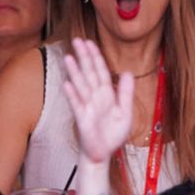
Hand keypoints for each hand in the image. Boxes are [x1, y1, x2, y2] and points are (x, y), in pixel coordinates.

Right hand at [62, 38, 133, 163]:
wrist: (103, 154)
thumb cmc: (111, 134)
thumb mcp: (125, 112)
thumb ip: (126, 92)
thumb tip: (127, 72)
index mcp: (106, 94)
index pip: (100, 71)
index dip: (95, 56)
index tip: (90, 42)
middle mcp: (94, 97)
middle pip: (88, 73)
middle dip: (83, 57)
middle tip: (77, 40)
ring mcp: (87, 107)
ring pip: (80, 86)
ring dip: (74, 72)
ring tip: (68, 57)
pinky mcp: (82, 119)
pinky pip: (77, 105)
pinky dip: (72, 95)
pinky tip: (67, 85)